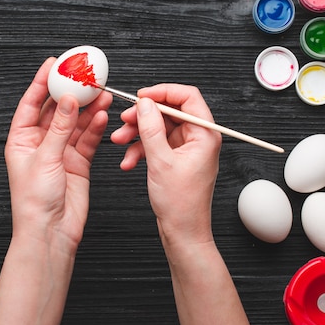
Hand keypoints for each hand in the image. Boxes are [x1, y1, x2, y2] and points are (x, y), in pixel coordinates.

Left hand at [4, 57, 111, 254]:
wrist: (51, 231)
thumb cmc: (34, 200)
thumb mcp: (45, 157)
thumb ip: (60, 127)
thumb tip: (69, 99)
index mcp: (21, 139)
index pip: (31, 103)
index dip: (42, 82)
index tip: (54, 64)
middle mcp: (40, 143)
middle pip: (57, 110)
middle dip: (71, 93)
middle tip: (85, 77)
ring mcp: (60, 153)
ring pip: (76, 123)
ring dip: (88, 109)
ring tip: (102, 94)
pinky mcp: (78, 163)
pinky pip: (87, 139)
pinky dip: (95, 128)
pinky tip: (103, 116)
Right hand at [110, 84, 220, 242]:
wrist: (182, 232)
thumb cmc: (181, 204)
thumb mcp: (161, 161)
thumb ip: (151, 128)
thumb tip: (144, 104)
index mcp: (205, 135)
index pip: (187, 97)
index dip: (162, 92)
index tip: (141, 96)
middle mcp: (198, 139)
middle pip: (169, 112)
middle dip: (143, 116)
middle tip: (124, 121)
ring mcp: (187, 149)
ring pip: (159, 128)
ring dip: (137, 134)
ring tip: (119, 141)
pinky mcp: (176, 159)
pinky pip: (156, 144)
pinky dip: (140, 150)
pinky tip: (128, 161)